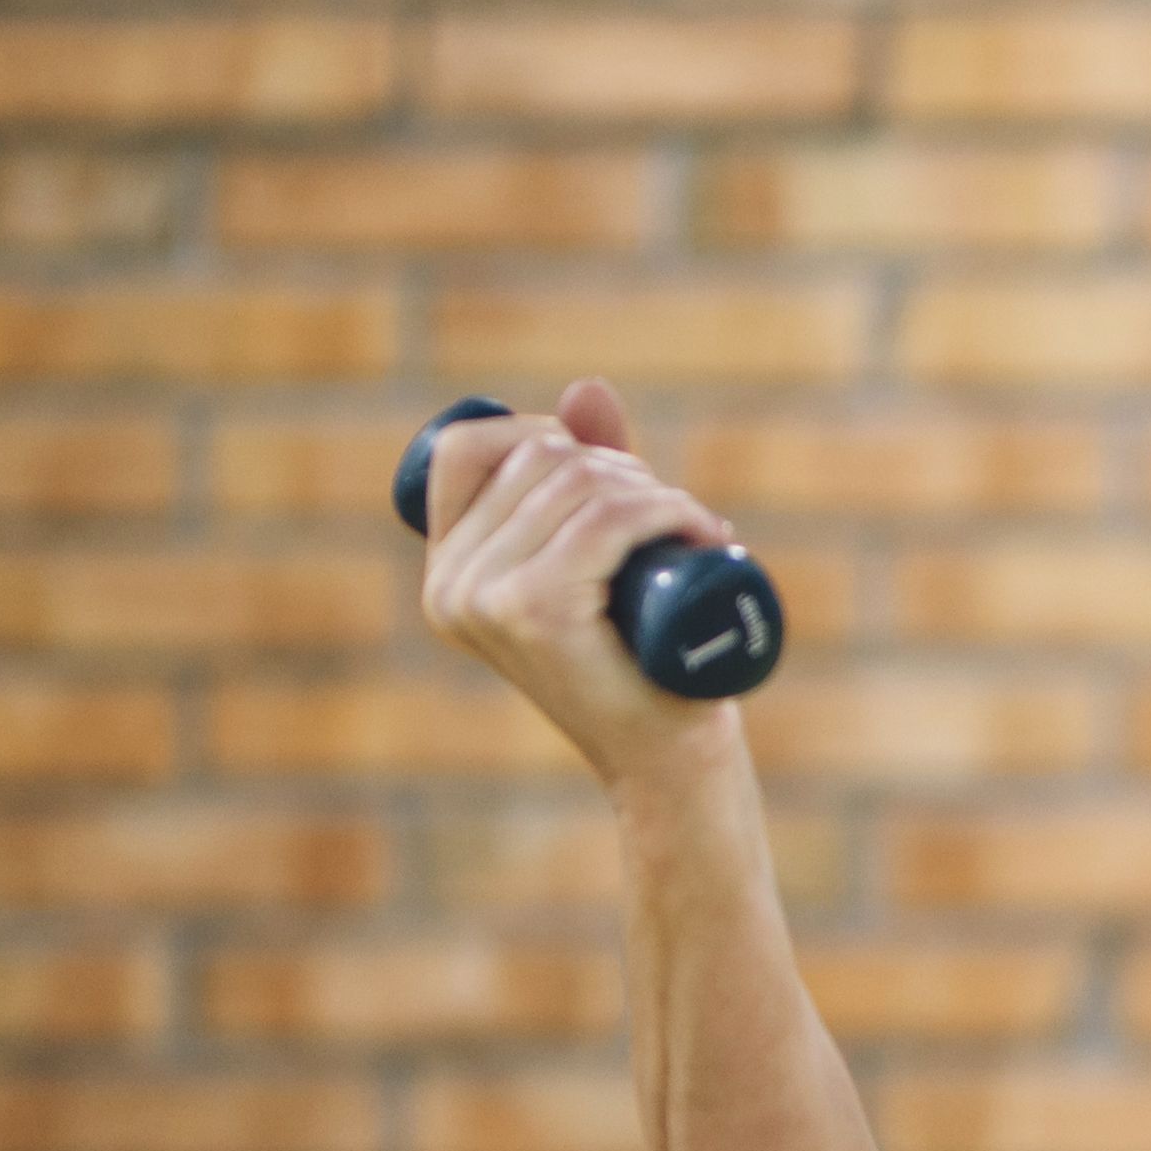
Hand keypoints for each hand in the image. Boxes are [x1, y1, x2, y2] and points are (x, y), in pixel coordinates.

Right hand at [417, 375, 744, 790]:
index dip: (540, 434)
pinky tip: (704, 534)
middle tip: (675, 518)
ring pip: (580, 486)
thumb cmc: (642, 662)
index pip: (464, 447)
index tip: (608, 472)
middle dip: (621, 469)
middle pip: (537, 459)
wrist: (667, 761)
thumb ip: (585, 475)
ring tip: (698, 532)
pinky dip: (666, 512)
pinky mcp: (533, 611)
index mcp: (447, 570)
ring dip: (656, 492)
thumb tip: (586, 388)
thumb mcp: (605, 553)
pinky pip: (605, 521)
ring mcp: (484, 599)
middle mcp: (448, 584)